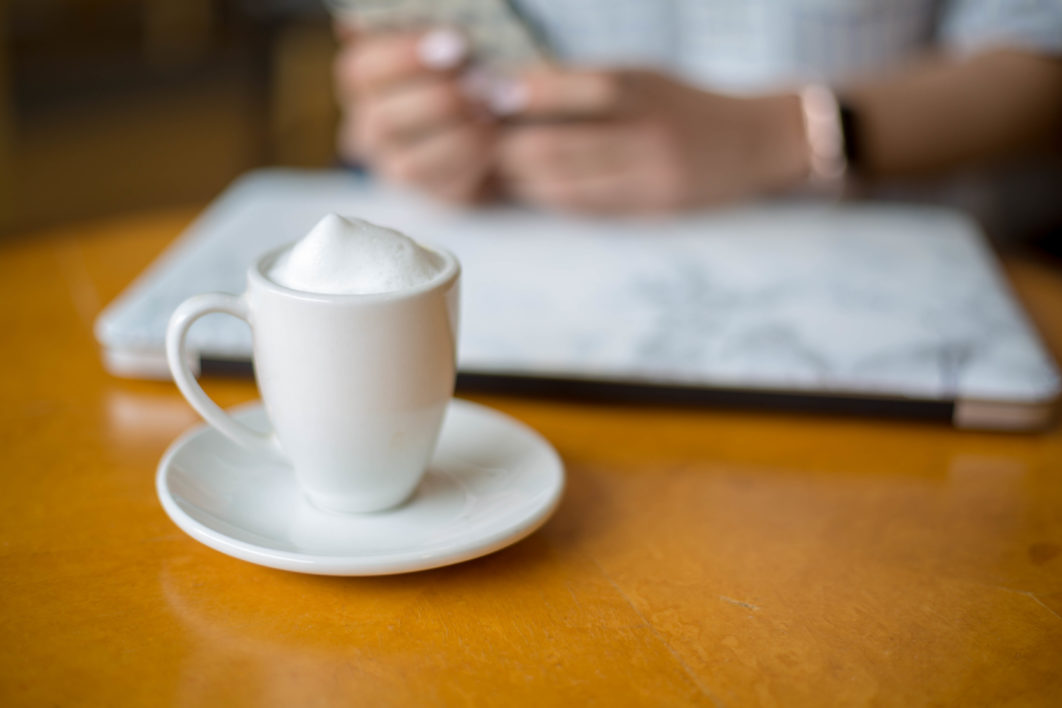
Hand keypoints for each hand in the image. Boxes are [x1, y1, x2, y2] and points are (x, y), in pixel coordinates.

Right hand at [334, 27, 495, 203]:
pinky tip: (495, 139)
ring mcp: (395, 167)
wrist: (506, 117)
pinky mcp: (431, 194)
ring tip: (492, 112)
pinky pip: (442, 190)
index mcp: (365, 81)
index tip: (455, 45)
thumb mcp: (449, 45)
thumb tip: (387, 25)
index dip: (404, 57)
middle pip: (382, 121)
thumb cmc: (470, 66)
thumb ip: (429, 33)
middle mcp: (369, 128)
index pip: (359, 71)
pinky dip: (473, 164)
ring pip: (407, 166)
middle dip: (440, 101)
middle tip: (482, 83)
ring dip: (458, 137)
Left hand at [496, 69, 810, 213]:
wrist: (755, 141)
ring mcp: (648, 175)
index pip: (565, 88)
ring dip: (521, 181)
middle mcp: (643, 131)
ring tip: (502, 170)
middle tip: (482, 145)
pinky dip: (550, 199)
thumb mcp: (641, 76)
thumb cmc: (685, 104)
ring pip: (561, 185)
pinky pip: (585, 208)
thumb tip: (509, 90)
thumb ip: (583, 82)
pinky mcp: (651, 207)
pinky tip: (535, 189)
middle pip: (551, 147)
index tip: (486, 96)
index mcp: (638, 87)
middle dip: (506, 149)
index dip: (519, 96)